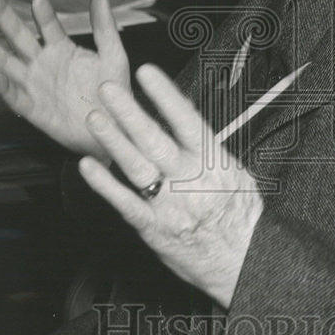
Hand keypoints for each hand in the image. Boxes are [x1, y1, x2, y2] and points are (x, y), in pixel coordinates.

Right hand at [0, 0, 129, 158]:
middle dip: (2, 15)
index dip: (43, 13)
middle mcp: (43, 63)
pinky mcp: (33, 108)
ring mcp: (35, 85)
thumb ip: (105, 27)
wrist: (112, 128)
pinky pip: (15, 97)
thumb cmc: (113, 92)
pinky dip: (5, 88)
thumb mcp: (113, 56)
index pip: (48, 25)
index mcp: (61, 49)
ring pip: (7, 63)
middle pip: (18, 36)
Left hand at [79, 65, 262, 308]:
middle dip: (129, 112)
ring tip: (95, 117)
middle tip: (109, 89)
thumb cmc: (241, 215)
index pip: (186, 120)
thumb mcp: (235, 171)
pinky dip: (105, 184)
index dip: (165, 95)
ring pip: (136, 167)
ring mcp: (170, 204)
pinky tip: (88, 165)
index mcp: (213, 162)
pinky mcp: (154, 228)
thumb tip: (184, 116)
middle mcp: (189, 180)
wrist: (246, 262)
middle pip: (154, 140)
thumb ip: (207, 146)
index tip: (148, 72)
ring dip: (112, 140)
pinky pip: (125, 203)